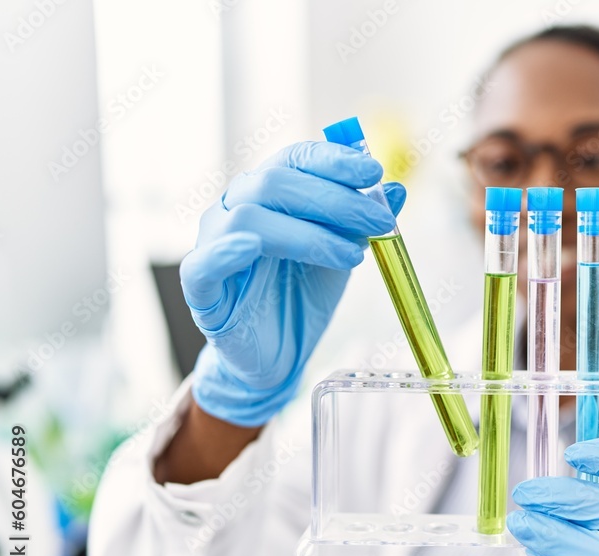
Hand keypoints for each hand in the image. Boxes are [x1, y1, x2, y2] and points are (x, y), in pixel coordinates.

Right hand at [180, 141, 404, 425]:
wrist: (279, 352)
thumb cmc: (303, 294)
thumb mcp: (343, 255)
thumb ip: (363, 224)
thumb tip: (397, 190)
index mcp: (269, 193)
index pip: (295, 158)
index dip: (333, 160)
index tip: (374, 172)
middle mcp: (236, 208)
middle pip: (276, 182)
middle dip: (335, 199)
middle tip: (378, 222)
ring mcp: (214, 244)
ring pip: (249, 218)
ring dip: (308, 233)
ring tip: (353, 258)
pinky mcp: (201, 288)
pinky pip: (203, 263)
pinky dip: (227, 252)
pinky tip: (253, 247)